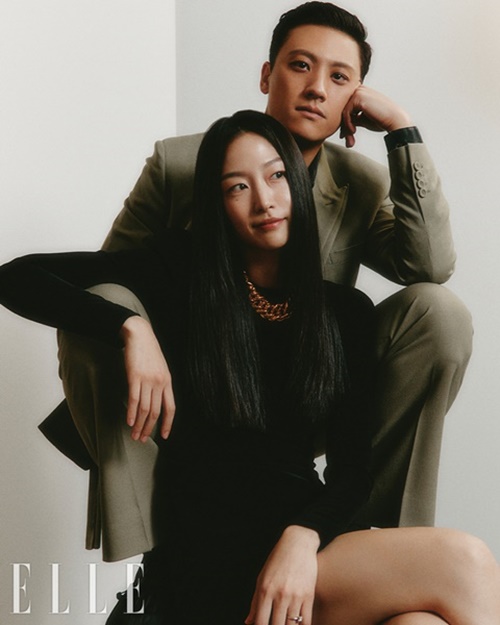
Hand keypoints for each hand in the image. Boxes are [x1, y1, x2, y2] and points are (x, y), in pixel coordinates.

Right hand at [120, 316, 174, 441]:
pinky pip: (134, 399)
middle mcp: (160, 382)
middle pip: (156, 411)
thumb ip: (160, 384)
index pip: (171, 408)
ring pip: (145, 408)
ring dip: (140, 424)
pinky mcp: (135, 376)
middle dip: (149, 428)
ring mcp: (147, 380)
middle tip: (142, 438)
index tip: (164, 435)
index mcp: (168, 381)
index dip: (167, 423)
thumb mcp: (160, 368)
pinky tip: (129, 421)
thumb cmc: (149, 352)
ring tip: (134, 434)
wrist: (139, 335)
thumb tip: (155, 401)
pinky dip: (132, 412)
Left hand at [245, 526, 319, 624]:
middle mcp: (280, 594)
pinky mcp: (309, 595)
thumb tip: (249, 622)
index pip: (261, 622)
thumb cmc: (277, 560)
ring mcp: (295, 595)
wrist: (298, 543)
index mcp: (265, 590)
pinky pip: (306, 621)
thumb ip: (255, 602)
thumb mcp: (262, 578)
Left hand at [340, 85, 412, 147]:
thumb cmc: (382, 120)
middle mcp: (359, 89)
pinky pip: (346, 113)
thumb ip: (353, 119)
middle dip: (344, 128)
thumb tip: (342, 127)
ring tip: (351, 139)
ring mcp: (359, 92)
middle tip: (348, 141)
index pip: (346, 109)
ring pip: (343, 112)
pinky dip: (348, 124)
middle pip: (343, 110)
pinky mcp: (358, 97)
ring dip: (346, 128)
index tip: (347, 137)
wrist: (395, 120)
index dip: (345, 124)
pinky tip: (354, 131)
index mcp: (361, 93)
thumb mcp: (363, 119)